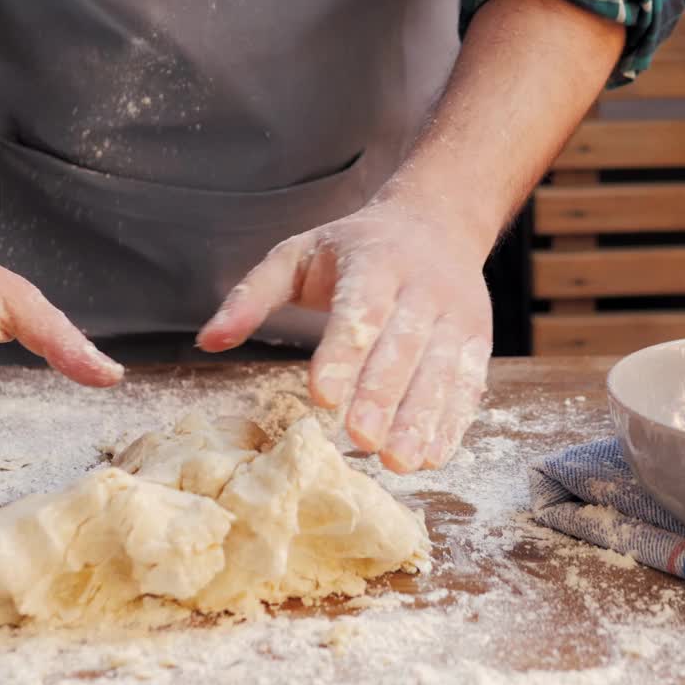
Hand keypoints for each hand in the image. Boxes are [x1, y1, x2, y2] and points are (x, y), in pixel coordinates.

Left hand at [197, 196, 492, 471]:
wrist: (436, 222)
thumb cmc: (354, 249)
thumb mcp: (296, 255)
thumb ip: (251, 297)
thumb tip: (207, 342)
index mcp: (373, 262)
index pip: (360, 310)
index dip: (343, 354)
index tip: (322, 398)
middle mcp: (421, 287)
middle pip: (404, 346)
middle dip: (383, 396)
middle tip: (361, 442)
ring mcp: (455, 314)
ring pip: (442, 369)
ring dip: (422, 418)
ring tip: (398, 462)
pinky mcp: (477, 339)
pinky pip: (468, 383)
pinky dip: (452, 421)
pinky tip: (431, 455)